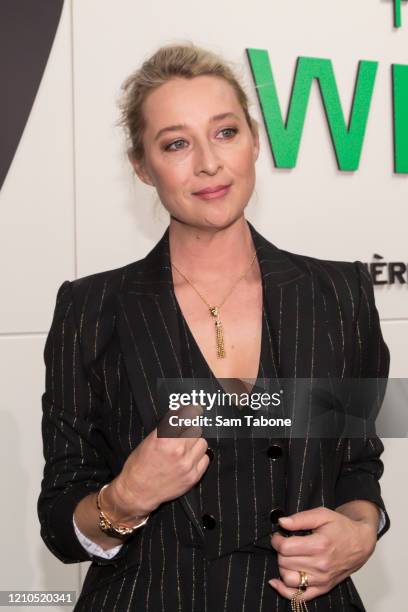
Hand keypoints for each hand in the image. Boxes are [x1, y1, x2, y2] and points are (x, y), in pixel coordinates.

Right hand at [107, 404, 209, 521]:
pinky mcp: (193, 477)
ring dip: (196, 443)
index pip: (186, 416)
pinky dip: (199, 457)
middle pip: (196, 429)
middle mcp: (178, 450)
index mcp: (165, 438)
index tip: (195, 409)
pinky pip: (205, 458)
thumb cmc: (139, 464)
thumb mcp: (149, 440)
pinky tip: (190, 458)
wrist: (137, 491)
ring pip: (202, 443)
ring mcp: (187, 464)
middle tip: (184, 433)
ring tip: (186, 447)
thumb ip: (167, 428)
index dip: (191, 411)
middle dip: (190, 429)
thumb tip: (181, 414)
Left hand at [268, 506, 376, 601]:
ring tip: (287, 557)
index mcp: (320, 545)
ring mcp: (322, 579)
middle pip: (285, 562)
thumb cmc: (341, 527)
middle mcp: (321, 565)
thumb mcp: (322, 514)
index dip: (277, 540)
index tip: (279, 535)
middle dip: (280, 551)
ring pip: (288, 579)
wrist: (360, 542)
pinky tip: (277, 581)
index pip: (285, 548)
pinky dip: (284, 591)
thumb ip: (300, 518)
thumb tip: (282, 522)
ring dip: (282, 567)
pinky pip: (299, 597)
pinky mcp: (323, 588)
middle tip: (284, 543)